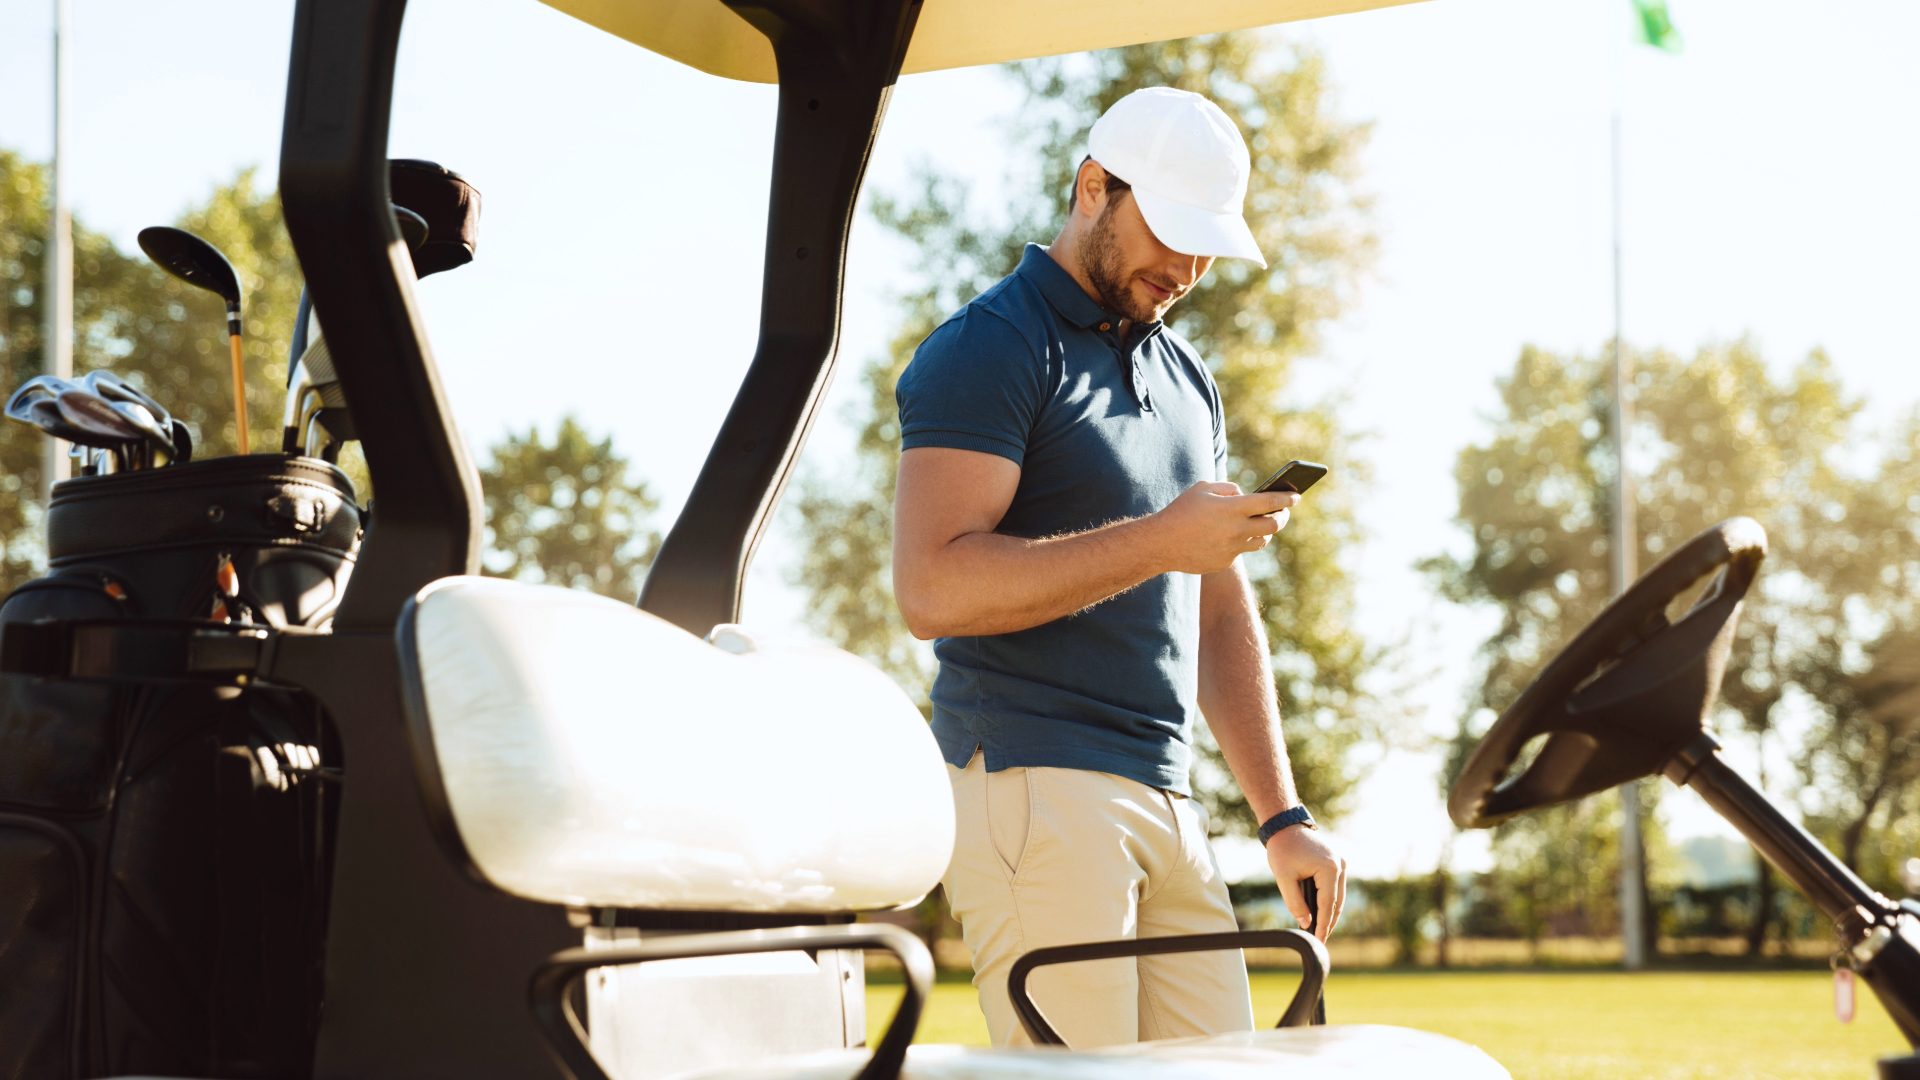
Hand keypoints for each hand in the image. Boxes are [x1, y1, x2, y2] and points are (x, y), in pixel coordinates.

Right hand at [1148, 481, 1300, 574]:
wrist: (1161, 544)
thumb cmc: (1181, 511)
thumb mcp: (1202, 488)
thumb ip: (1228, 488)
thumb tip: (1245, 495)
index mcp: (1232, 508)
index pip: (1270, 502)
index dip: (1287, 498)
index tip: (1296, 496)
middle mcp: (1236, 530)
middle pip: (1274, 525)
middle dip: (1283, 516)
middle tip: (1284, 512)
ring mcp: (1232, 549)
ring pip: (1261, 541)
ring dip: (1265, 532)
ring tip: (1262, 524)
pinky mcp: (1225, 562)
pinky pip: (1240, 551)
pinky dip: (1239, 542)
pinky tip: (1230, 537)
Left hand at [1266, 825, 1345, 941]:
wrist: (1286, 827)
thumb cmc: (1283, 850)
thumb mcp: (1284, 878)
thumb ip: (1295, 903)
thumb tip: (1306, 923)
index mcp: (1329, 869)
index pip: (1327, 905)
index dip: (1323, 926)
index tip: (1319, 942)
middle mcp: (1340, 866)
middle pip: (1337, 903)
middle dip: (1328, 923)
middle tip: (1320, 941)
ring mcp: (1341, 864)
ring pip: (1339, 898)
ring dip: (1330, 914)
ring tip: (1321, 932)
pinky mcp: (1337, 864)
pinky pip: (1336, 889)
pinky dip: (1330, 902)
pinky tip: (1322, 915)